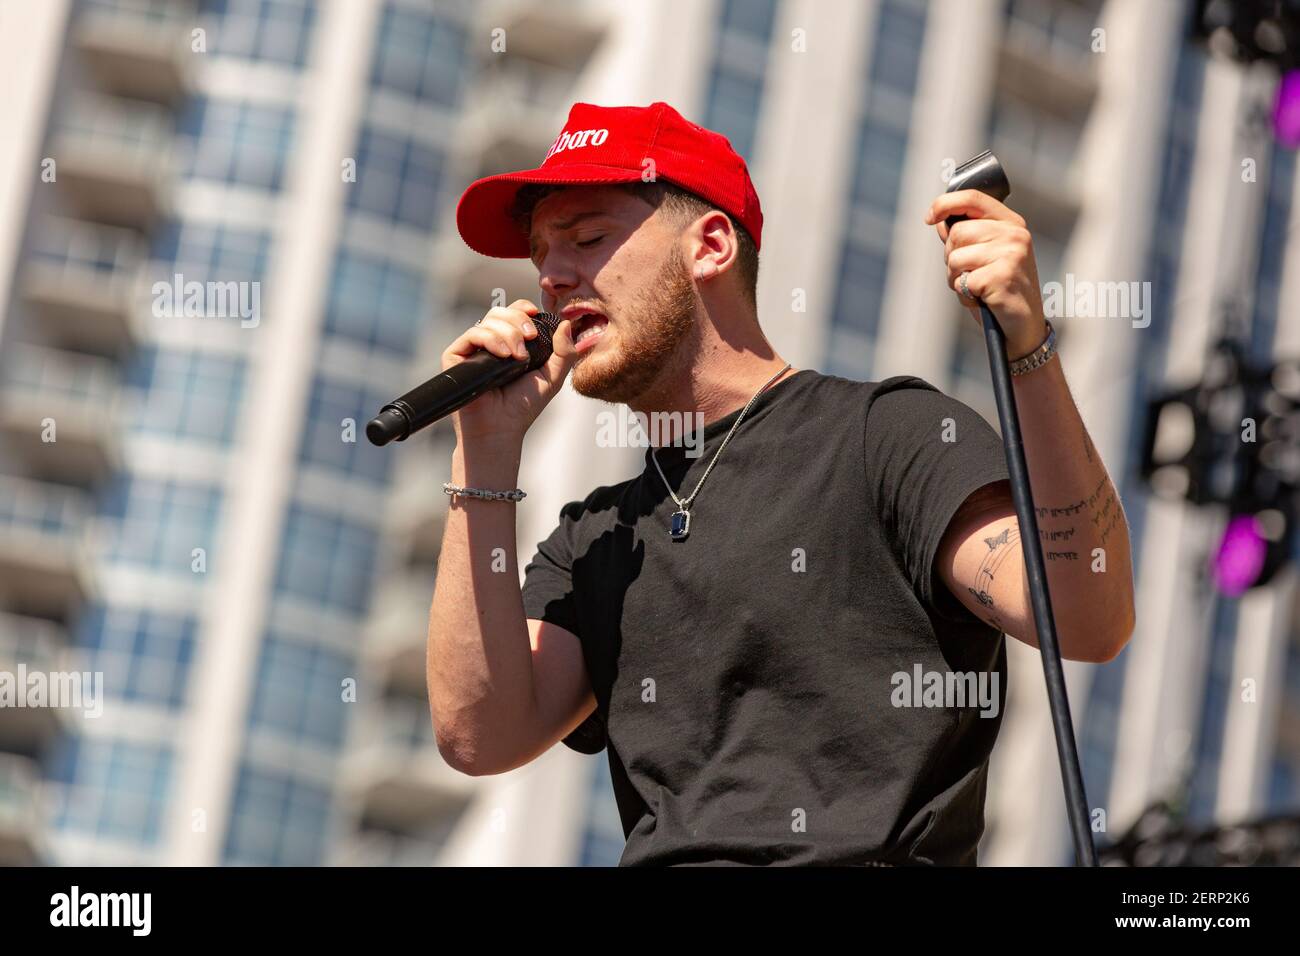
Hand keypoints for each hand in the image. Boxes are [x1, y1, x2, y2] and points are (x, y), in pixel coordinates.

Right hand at [441, 299, 575, 444]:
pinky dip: (491, 340)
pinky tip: (504, 356)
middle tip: (530, 339)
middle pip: (500, 312)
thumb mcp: (552, 377)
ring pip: (488, 321)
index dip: (522, 309)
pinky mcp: (454, 356)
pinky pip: (473, 334)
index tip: (534, 314)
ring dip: (509, 333)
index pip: (512, 313)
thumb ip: (565, 352)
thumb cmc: (523, 406)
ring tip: (518, 357)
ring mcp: (471, 349)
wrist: (500, 428)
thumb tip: (565, 323)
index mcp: (507, 343)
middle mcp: (488, 344)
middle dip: (518, 321)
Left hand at [924, 190, 1047, 358]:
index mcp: (1012, 223)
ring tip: (977, 289)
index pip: (973, 199)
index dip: (945, 204)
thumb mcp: (985, 258)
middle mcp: (1014, 234)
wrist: (1023, 327)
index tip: (929, 217)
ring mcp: (1011, 254)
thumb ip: (967, 237)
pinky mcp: (1002, 276)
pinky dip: (964, 295)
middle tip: (970, 275)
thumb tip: (938, 220)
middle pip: (957, 233)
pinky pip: (962, 281)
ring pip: (955, 257)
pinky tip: (983, 300)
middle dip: (952, 257)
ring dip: (956, 278)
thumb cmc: (1000, 291)